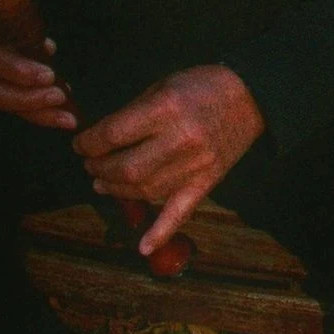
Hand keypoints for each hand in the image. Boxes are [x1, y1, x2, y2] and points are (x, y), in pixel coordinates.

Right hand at [0, 0, 74, 130]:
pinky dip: (31, 107)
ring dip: (34, 111)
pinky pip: (4, 101)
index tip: (49, 75)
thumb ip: (25, 19)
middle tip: (61, 98)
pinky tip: (57, 112)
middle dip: (28, 99)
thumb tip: (47, 49)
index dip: (17, 70)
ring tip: (66, 117)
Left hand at [75, 66, 264, 256]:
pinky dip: (161, 232)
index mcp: (166, 110)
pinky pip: (181, 212)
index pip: (114, 135)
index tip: (80, 145)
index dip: (89, 143)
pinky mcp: (207, 182)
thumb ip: (134, 113)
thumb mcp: (163, 85)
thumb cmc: (202, 85)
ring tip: (103, 184)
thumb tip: (103, 138)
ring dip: (117, 191)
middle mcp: (179, 140)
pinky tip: (142, 247)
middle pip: (125, 169)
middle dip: (99, 169)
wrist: (252, 96)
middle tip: (91, 165)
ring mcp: (195, 165)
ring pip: (145, 191)